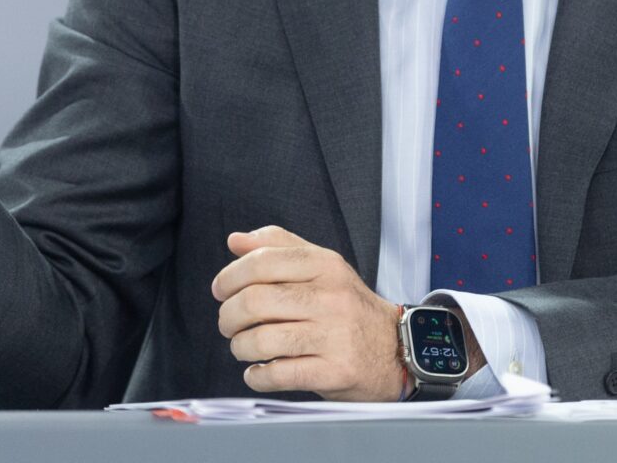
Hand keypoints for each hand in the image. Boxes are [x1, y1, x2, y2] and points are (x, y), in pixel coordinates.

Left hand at [212, 226, 405, 400]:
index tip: (221, 289)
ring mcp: (334, 336)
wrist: (396, 348)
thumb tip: (236, 241)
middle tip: (228, 322)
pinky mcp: (334, 371)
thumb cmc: (350, 307)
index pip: (263, 261)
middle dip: (228, 315)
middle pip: (255, 301)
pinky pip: (278, 374)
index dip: (230, 276)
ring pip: (262, 340)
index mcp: (326, 265)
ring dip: (240, 346)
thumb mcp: (323, 266)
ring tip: (243, 347)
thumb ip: (280, 246)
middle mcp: (331, 297)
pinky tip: (258, 371)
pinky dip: (257, 375)